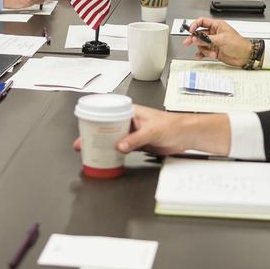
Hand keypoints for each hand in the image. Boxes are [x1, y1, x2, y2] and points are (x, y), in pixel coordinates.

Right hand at [73, 106, 230, 156]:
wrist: (187, 135)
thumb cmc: (174, 125)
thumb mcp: (152, 131)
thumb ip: (135, 139)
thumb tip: (119, 146)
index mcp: (131, 111)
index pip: (108, 113)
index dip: (94, 120)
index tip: (85, 128)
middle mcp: (130, 121)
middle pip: (107, 126)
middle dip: (94, 134)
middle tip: (82, 143)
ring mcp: (133, 132)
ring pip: (113, 137)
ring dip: (103, 144)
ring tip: (90, 151)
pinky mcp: (138, 143)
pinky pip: (122, 147)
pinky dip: (114, 152)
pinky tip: (107, 157)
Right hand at [181, 15, 252, 67]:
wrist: (244, 56)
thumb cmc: (238, 44)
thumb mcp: (221, 39)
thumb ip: (207, 39)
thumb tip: (196, 38)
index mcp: (217, 26)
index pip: (202, 22)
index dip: (195, 25)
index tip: (191, 31)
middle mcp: (214, 33)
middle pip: (199, 34)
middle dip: (194, 39)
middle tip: (188, 42)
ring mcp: (213, 42)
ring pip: (201, 44)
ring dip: (204, 49)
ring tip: (211, 52)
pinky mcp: (213, 50)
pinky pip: (204, 51)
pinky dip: (202, 54)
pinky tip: (200, 56)